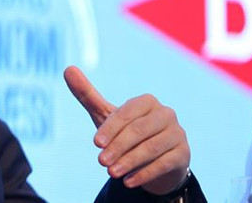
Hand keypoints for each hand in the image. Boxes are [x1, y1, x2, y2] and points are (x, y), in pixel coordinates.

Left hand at [64, 66, 189, 194]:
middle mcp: (166, 114)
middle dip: (118, 147)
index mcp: (147, 102)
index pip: (127, 113)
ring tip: (111, 173)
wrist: (155, 157)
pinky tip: (128, 181)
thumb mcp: (107, 115)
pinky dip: (145, 173)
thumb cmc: (127, 132)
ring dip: (129, 162)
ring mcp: (177, 134)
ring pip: (152, 148)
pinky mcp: (183, 154)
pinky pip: (164, 164)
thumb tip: (68, 69)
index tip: (96, 143)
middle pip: (139, 131)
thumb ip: (88, 95)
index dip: (111, 128)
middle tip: (101, 162)